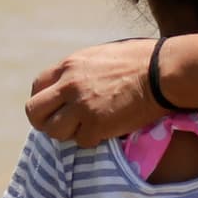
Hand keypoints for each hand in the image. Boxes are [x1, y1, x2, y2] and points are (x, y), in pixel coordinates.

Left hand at [25, 39, 160, 146]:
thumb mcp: (101, 55)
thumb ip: (80, 71)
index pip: (37, 86)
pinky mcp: (97, 125)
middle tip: (61, 125)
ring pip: (54, 131)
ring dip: (68, 133)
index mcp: (69, 65)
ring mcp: (81, 106)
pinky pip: (82, 141)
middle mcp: (69, 85)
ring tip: (86, 129)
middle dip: (44, 121)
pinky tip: (106, 131)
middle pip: (34, 111)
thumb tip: (72, 84)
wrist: (162, 71)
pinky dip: (92, 140)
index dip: (43, 100)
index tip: (54, 108)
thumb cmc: (140, 60)